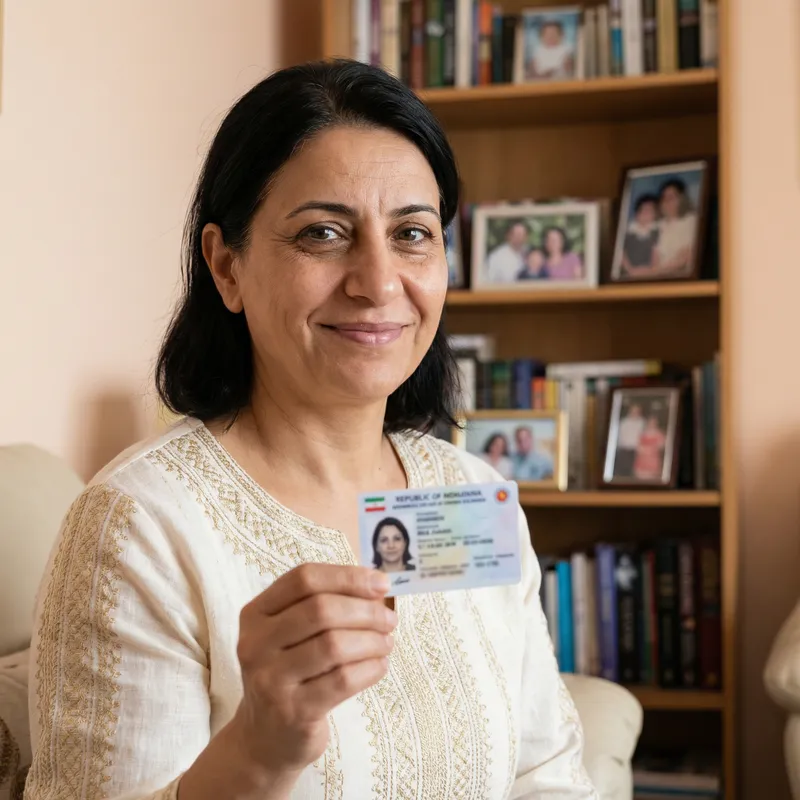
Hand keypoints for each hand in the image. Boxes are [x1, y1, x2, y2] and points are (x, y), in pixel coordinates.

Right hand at [231, 563, 395, 777]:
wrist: (264, 738)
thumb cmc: (289, 673)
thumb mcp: (291, 634)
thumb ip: (324, 605)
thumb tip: (377, 587)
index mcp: (255, 613)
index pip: (304, 579)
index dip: (347, 576)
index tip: (381, 583)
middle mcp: (255, 643)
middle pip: (321, 609)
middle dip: (365, 611)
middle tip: (389, 619)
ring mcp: (271, 679)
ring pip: (334, 645)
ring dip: (372, 640)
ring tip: (387, 643)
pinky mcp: (293, 712)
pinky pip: (343, 680)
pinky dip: (370, 668)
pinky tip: (379, 666)